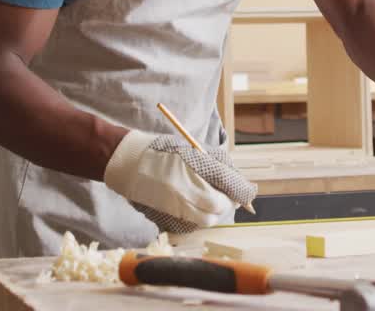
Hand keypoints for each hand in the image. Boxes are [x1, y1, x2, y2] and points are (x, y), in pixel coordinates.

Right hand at [103, 130, 257, 233]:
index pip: (230, 188)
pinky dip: (199, 217)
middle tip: (226, 195)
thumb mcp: (193, 151)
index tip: (246, 192)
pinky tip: (194, 205)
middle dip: (227, 203)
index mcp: (194, 170)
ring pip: (206, 220)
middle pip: (219, 208)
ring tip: (210, 199)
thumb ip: (217, 166)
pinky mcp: (166, 217)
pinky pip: (192, 224)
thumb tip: (239, 183)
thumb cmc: (162, 151)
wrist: (128, 163)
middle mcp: (186, 192)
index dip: (242, 192)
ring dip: (214, 212)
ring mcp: (175, 206)